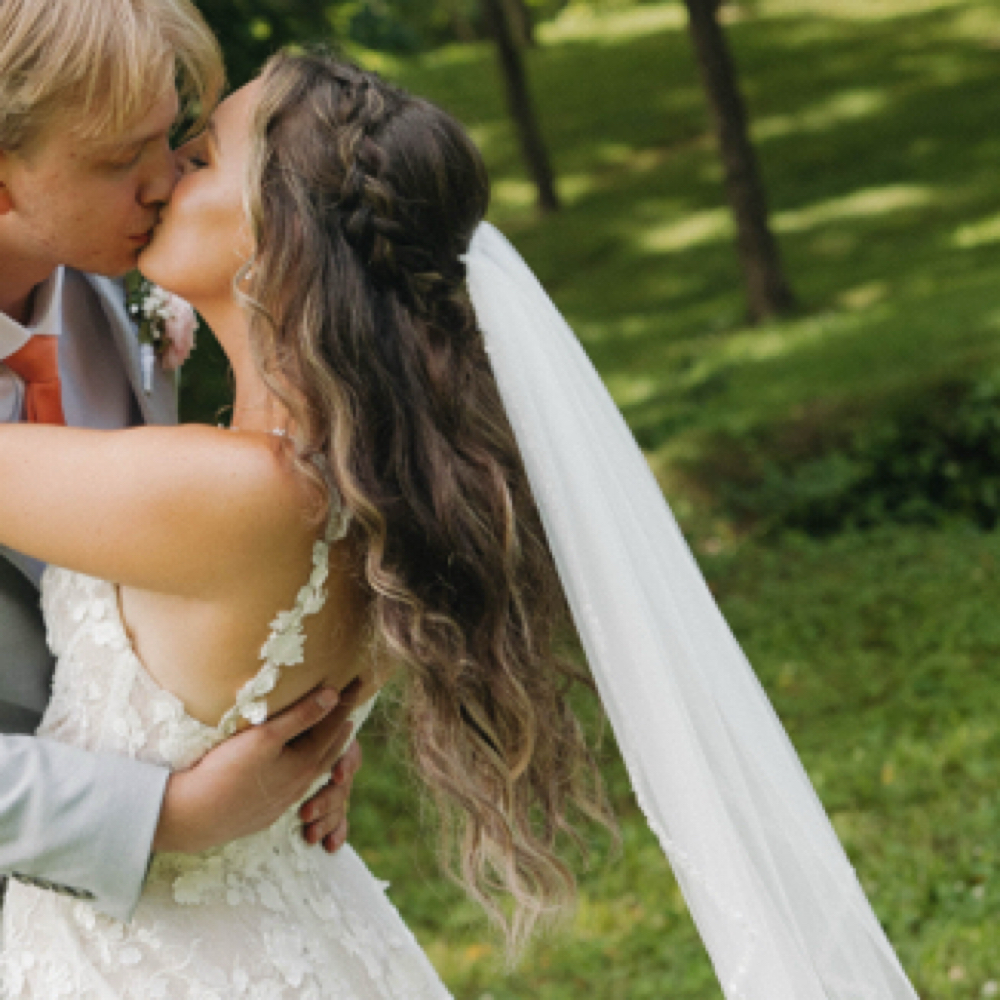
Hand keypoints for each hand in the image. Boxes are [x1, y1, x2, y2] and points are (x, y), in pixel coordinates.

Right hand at [153, 685, 353, 853]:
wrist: (191, 817)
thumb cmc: (225, 772)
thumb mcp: (265, 737)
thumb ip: (301, 716)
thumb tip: (333, 695)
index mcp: (305, 764)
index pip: (334, 725)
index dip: (346, 701)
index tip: (358, 680)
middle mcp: (301, 784)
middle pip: (331, 748)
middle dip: (342, 724)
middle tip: (351, 702)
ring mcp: (284, 800)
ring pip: (316, 769)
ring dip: (328, 748)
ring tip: (335, 732)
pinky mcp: (266, 811)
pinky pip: (299, 784)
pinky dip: (308, 767)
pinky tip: (299, 766)